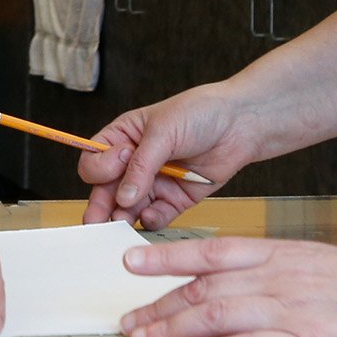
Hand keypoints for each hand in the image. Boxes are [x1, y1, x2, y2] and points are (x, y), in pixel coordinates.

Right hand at [80, 82, 264, 227]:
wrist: (241, 124)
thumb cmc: (200, 113)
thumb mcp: (163, 131)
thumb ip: (141, 166)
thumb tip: (123, 197)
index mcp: (124, 137)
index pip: (96, 159)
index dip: (102, 166)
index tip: (121, 160)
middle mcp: (135, 163)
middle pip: (107, 189)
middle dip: (101, 205)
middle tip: (97, 222)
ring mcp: (155, 182)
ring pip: (128, 208)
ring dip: (124, 217)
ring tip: (124, 222)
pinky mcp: (175, 199)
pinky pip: (156, 216)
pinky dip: (151, 220)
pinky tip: (152, 216)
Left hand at [119, 236, 336, 336]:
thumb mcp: (328, 262)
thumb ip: (286, 269)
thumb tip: (251, 279)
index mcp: (284, 255)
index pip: (210, 252)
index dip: (165, 257)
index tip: (130, 261)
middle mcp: (279, 279)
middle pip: (201, 289)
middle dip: (157, 305)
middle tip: (124, 321)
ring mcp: (292, 312)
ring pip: (214, 315)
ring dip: (170, 328)